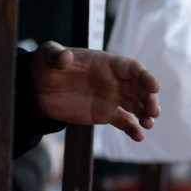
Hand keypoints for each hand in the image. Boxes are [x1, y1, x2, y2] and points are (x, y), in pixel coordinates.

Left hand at [31, 42, 160, 140]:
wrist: (37, 89)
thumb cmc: (46, 66)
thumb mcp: (47, 56)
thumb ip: (56, 54)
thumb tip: (65, 56)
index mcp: (106, 64)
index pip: (132, 68)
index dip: (145, 76)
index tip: (154, 86)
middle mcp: (114, 81)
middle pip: (139, 88)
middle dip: (149, 99)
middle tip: (153, 111)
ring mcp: (111, 98)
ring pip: (136, 105)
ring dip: (145, 113)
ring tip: (149, 124)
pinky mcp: (105, 114)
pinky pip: (124, 122)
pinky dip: (133, 129)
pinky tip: (139, 136)